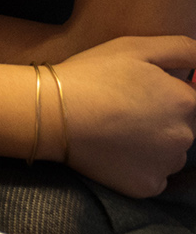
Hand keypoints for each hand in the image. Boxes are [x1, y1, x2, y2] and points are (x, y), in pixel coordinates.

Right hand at [51, 36, 195, 196]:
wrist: (52, 113)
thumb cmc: (92, 75)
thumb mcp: (134, 47)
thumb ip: (181, 48)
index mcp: (185, 102)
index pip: (190, 100)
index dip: (164, 95)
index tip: (136, 93)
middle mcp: (185, 136)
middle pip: (181, 127)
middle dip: (160, 119)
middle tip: (121, 109)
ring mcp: (167, 164)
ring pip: (169, 153)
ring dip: (152, 144)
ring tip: (114, 130)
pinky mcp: (148, 186)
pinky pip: (153, 176)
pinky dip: (138, 166)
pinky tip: (114, 151)